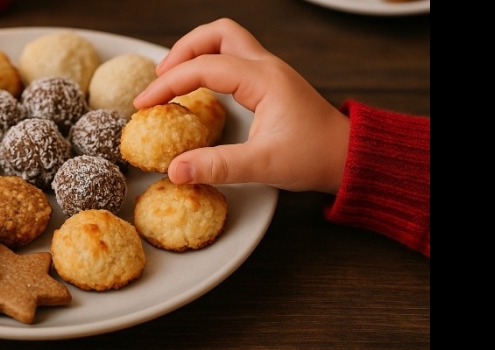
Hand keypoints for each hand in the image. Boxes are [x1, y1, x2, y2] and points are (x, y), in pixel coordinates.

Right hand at [133, 18, 350, 193]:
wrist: (351, 158)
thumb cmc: (315, 158)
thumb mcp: (263, 166)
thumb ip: (217, 167)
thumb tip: (175, 170)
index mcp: (264, 79)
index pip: (204, 67)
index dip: (168, 84)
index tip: (144, 104)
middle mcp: (266, 67)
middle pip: (217, 33)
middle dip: (182, 50)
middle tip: (160, 80)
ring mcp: (269, 71)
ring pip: (226, 40)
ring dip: (196, 53)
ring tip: (173, 79)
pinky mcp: (270, 82)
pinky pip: (233, 58)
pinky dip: (209, 64)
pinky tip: (198, 89)